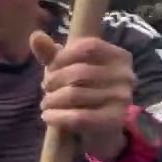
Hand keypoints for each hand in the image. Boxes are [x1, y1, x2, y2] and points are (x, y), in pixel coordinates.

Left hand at [31, 30, 134, 161]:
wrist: (100, 126)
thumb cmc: (82, 88)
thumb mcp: (66, 67)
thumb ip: (51, 52)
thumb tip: (36, 36)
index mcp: (118, 55)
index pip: (88, 47)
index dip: (62, 56)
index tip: (51, 67)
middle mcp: (125, 75)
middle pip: (79, 72)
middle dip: (53, 80)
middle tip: (45, 88)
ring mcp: (122, 99)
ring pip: (75, 95)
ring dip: (51, 100)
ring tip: (46, 103)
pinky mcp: (114, 121)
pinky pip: (79, 117)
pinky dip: (57, 117)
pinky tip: (47, 116)